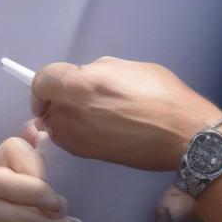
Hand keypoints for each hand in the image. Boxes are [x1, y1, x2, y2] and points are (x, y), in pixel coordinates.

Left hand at [32, 57, 220, 170]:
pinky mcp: (87, 155)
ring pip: (55, 124)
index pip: (40, 81)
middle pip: (45, 104)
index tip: (57, 83)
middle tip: (81, 97)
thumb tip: (85, 78)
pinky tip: (100, 130)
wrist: (182, 134)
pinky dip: (76, 134)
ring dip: (66, 118)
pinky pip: (69, 140)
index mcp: (77, 84)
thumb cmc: (160, 94)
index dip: (48, 80)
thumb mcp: (127, 67)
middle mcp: (70, 112)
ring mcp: (76, 137)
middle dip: (57, 99)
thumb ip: (97, 71)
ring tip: (95, 114)